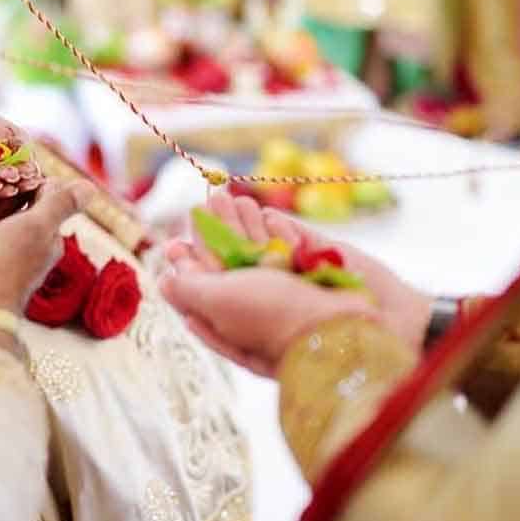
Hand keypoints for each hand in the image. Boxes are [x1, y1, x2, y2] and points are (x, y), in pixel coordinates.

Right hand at [0, 180, 93, 323]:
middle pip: (22, 213)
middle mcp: (32, 252)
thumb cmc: (8, 263)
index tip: (11, 166)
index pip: (46, 201)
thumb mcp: (38, 226)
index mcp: (50, 240)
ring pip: (0, 226)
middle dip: (8, 194)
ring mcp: (8, 262)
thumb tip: (91, 188)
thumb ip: (61, 205)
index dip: (30, 181)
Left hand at [160, 193, 430, 375]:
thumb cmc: (278, 317)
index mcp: (235, 323)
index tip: (174, 245)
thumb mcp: (218, 302)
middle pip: (233, 263)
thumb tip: (164, 282)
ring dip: (244, 223)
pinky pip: (296, 242)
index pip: (205, 292)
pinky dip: (280, 229)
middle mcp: (263, 305)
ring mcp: (295, 283)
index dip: (188, 267)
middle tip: (205, 202)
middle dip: (218, 233)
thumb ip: (189, 289)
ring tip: (226, 197)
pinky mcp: (322, 264)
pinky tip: (269, 219)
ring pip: (262, 248)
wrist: (355, 324)